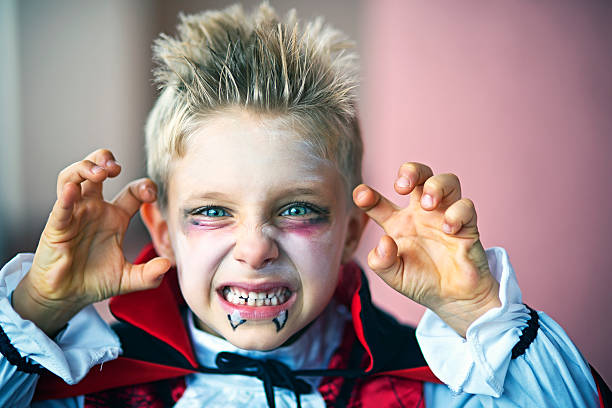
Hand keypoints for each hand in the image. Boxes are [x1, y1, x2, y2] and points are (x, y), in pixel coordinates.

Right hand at [12, 149, 170, 336]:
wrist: (66, 296)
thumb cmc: (94, 281)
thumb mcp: (128, 279)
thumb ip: (149, 274)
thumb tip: (167, 265)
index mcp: (115, 217)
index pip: (132, 191)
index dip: (143, 186)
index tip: (151, 195)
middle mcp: (94, 210)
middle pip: (96, 171)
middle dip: (104, 160)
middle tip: (115, 166)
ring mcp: (74, 215)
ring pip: (72, 178)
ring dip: (84, 169)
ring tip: (99, 172)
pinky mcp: (56, 227)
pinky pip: (60, 207)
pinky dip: (65, 197)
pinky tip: (72, 190)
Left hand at [353, 163, 499, 336]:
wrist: (453, 299)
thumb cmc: (421, 282)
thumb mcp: (393, 275)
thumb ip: (381, 261)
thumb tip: (384, 241)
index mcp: (398, 223)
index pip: (378, 201)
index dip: (367, 195)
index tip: (361, 195)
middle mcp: (421, 214)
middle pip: (419, 175)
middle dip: (411, 171)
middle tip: (402, 186)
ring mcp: (444, 216)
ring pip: (447, 181)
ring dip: (436, 186)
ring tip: (428, 204)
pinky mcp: (467, 226)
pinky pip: (466, 206)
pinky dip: (457, 213)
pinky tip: (447, 228)